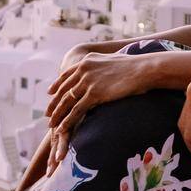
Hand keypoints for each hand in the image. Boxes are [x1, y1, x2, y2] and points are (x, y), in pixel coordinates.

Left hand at [45, 51, 154, 168]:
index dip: (57, 85)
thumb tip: (103, 69)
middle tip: (47, 113)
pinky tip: (62, 129)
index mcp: (87, 61)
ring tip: (51, 125)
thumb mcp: (112, 61)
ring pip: (67, 101)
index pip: (66, 75)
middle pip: (63, 89)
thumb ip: (102, 65)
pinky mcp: (94, 94)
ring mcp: (88, 82)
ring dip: (57, 115)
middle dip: (54, 103)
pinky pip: (76, 111)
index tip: (49, 93)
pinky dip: (67, 121)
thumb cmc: (134, 66)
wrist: (143, 69)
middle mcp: (84, 69)